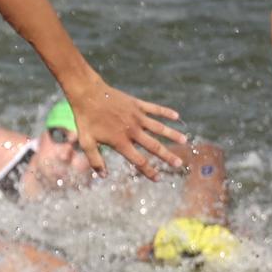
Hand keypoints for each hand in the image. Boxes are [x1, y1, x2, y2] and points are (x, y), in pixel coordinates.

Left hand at [70, 81, 187, 179]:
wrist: (87, 93)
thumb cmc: (85, 119)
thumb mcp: (86, 142)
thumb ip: (95, 160)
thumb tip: (103, 176)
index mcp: (121, 141)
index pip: (139, 160)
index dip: (149, 171)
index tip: (158, 178)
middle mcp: (132, 130)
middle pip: (154, 146)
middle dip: (167, 156)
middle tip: (179, 164)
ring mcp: (137, 116)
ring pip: (159, 127)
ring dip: (172, 134)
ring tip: (185, 140)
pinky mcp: (137, 104)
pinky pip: (155, 109)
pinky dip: (166, 112)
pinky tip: (177, 116)